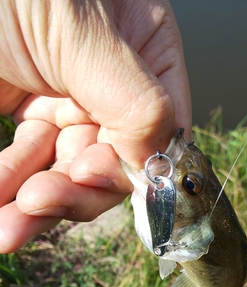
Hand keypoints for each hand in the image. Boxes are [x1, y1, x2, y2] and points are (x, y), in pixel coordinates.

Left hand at [0, 0, 190, 252]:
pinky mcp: (28, 116)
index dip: (133, 165)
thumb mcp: (80, 27)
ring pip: (67, 174)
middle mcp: (113, 86)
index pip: (162, 130)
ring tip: (6, 228)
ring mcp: (69, 103)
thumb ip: (133, 99)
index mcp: (146, 54)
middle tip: (36, 201)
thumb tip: (160, 166)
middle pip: (112, 165)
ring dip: (36, 206)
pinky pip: (27, 165)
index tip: (89, 174)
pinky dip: (9, 185)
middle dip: (74, 191)